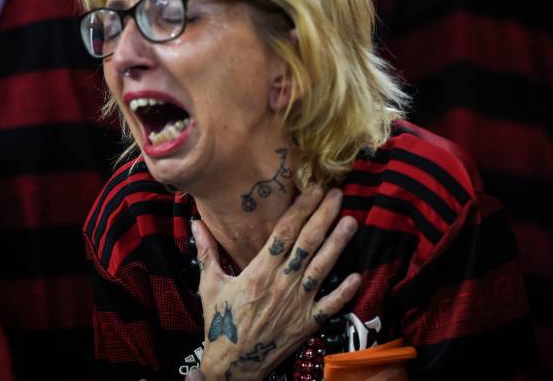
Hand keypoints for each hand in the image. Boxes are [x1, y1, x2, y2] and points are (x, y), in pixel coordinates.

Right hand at [193, 187, 360, 379]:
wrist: (232, 366)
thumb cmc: (220, 323)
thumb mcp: (210, 285)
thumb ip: (207, 252)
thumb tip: (196, 223)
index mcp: (258, 272)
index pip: (283, 233)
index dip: (300, 208)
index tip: (312, 189)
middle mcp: (281, 284)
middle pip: (306, 244)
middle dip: (323, 216)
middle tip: (336, 193)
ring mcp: (296, 304)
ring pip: (321, 268)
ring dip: (338, 244)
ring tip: (351, 221)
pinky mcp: (307, 323)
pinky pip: (329, 305)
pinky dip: (344, 291)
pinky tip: (357, 275)